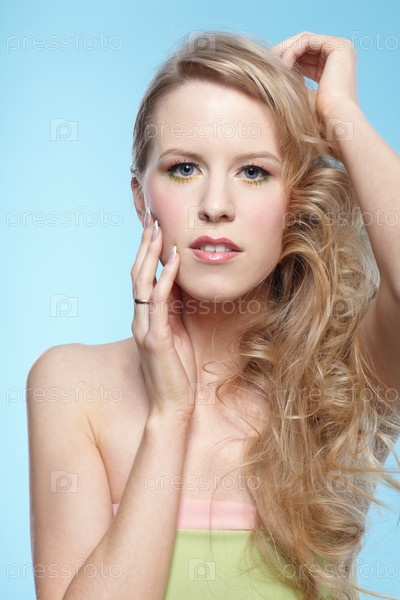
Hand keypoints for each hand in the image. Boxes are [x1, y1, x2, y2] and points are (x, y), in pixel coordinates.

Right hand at [130, 212, 196, 422]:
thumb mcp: (178, 334)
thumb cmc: (177, 372)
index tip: (154, 228)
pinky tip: (173, 260)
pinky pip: (158, 302)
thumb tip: (182, 286)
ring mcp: (144, 328)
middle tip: (152, 219)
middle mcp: (140, 319)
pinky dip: (165, 278)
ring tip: (158, 230)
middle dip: (145, 245)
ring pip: (142, 283)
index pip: (142, 278)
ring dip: (150, 255)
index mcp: (145, 318)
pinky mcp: (155, 339)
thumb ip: (175, 311)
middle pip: (137, 274)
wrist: (173, 405)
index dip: (146, 252)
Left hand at [272, 31, 357, 121]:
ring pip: (305, 40)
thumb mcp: (303, 95)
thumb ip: (295, 81)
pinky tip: (284, 65)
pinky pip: (309, 40)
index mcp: (334, 66)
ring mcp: (342, 49)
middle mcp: (340, 55)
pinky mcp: (339, 47)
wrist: (334, 120)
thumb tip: (276, 73)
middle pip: (306, 44)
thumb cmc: (319, 117)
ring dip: (286, 51)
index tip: (271, 68)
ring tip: (275, 65)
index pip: (306, 54)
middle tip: (269, 62)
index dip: (287, 59)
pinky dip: (293, 50)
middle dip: (285, 52)